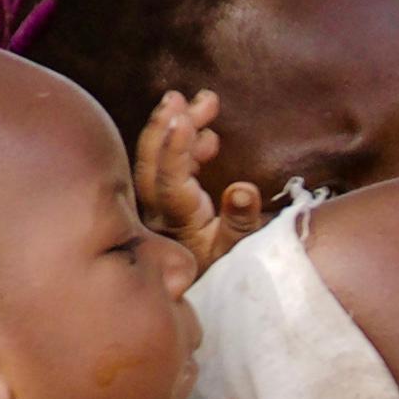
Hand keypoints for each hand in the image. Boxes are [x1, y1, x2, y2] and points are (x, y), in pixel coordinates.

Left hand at [133, 92, 270, 264]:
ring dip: (178, 129)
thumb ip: (241, 222)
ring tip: (204, 102)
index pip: (168, 181)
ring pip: (161, 162)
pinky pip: (171, 168)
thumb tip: (241, 188)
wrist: (216, 301)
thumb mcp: (244, 253)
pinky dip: (187, 146)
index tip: (183, 117)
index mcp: (177, 224)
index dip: (173, 149)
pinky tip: (208, 135)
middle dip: (167, 126)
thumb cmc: (232, 273)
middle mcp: (161, 214)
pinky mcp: (172, 205)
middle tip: (182, 97)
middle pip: (154, 164)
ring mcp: (163, 208)